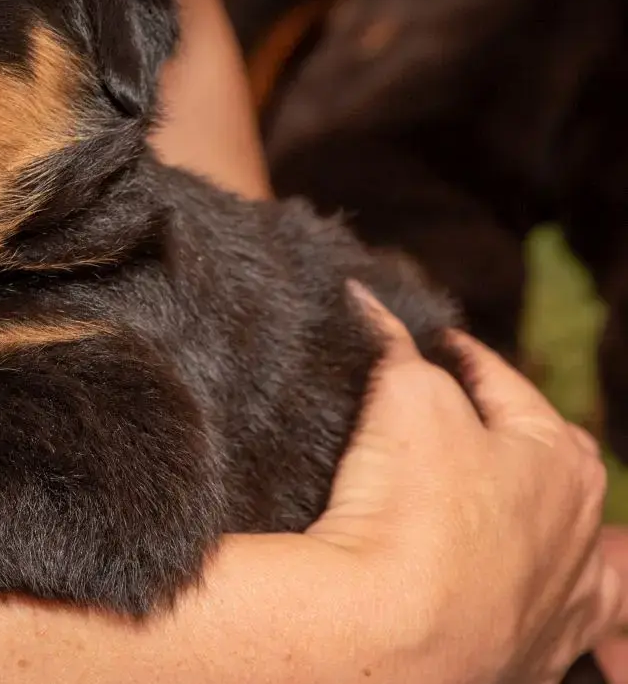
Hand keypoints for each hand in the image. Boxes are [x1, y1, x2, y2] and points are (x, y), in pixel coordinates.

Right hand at [310, 283, 618, 683]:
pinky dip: (529, 597)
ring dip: (527, 521)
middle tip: (446, 414)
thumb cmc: (413, 510)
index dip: (457, 354)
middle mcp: (580, 533)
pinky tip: (505, 587)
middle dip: (502, 435)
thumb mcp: (406, 396)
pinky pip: (543, 619)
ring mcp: (559, 603)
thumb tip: (370, 302)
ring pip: (558, 547)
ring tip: (477, 505)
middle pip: (540, 464)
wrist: (390, 638)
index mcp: (564, 459)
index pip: (503, 384)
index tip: (425, 341)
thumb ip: (396, 346)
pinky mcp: (527, 658)